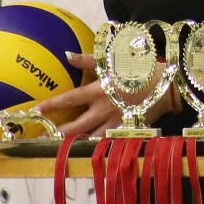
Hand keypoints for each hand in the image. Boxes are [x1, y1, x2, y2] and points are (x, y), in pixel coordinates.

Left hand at [38, 52, 179, 137]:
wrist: (167, 85)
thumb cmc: (139, 69)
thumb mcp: (113, 61)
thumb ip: (88, 60)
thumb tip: (67, 54)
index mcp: (98, 91)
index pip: (69, 99)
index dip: (51, 105)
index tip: (36, 110)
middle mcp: (103, 110)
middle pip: (76, 126)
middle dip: (58, 132)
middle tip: (43, 137)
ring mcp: (114, 122)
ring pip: (90, 138)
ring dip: (75, 142)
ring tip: (61, 147)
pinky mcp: (125, 130)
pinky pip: (108, 141)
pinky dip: (97, 145)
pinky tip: (88, 149)